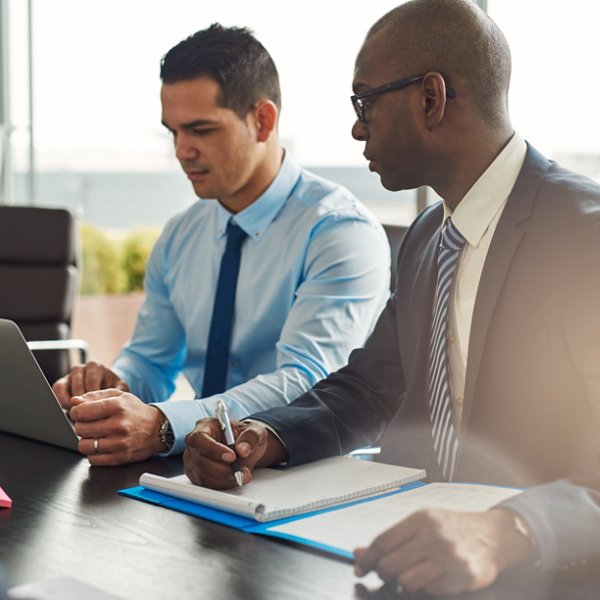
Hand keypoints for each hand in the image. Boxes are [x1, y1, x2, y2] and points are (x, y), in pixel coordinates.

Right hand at [53, 361, 128, 408]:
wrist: (106, 386)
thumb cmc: (113, 387)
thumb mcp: (120, 388)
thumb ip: (118, 392)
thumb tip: (113, 402)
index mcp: (95, 366)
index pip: (91, 382)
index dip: (93, 398)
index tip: (97, 409)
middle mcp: (80, 368)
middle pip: (77, 386)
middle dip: (82, 402)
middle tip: (88, 414)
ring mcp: (69, 375)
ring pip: (63, 388)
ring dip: (70, 402)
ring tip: (79, 413)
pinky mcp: (60, 383)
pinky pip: (56, 390)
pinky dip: (61, 401)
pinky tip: (70, 409)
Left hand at [69, 388, 164, 465]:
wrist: (157, 429)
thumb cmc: (135, 411)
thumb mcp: (118, 396)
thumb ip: (95, 396)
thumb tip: (74, 402)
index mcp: (117, 406)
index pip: (81, 412)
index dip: (76, 412)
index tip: (80, 413)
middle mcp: (118, 425)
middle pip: (80, 429)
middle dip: (81, 426)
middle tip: (90, 424)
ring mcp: (119, 443)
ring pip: (84, 446)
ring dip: (86, 441)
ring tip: (94, 435)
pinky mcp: (120, 458)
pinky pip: (93, 459)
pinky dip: (93, 453)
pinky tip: (101, 445)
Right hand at [183, 418, 286, 489]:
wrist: (247, 448)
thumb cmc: (246, 436)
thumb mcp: (255, 430)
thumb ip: (250, 437)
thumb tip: (242, 449)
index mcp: (205, 426)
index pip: (200, 438)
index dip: (214, 449)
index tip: (232, 457)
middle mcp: (196, 444)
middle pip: (200, 460)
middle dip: (222, 469)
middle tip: (241, 471)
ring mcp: (194, 460)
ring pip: (203, 475)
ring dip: (225, 479)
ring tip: (243, 474)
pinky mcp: (198, 475)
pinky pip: (207, 485)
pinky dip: (223, 484)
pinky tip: (235, 478)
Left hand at [354, 508, 534, 595]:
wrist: (493, 536)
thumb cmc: (452, 529)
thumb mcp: (422, 524)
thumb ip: (392, 538)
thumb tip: (358, 554)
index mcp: (420, 519)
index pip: (382, 541)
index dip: (367, 558)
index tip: (360, 567)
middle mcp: (433, 536)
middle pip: (390, 564)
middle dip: (383, 573)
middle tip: (387, 574)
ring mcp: (448, 557)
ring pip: (405, 581)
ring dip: (402, 583)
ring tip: (408, 577)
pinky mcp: (461, 577)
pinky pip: (428, 591)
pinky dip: (423, 589)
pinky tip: (429, 580)